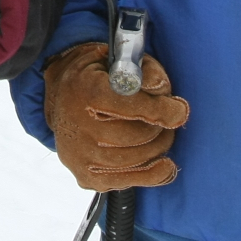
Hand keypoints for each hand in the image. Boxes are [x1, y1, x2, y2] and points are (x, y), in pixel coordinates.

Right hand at [43, 41, 188, 191]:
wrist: (61, 100)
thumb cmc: (96, 77)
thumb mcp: (117, 59)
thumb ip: (143, 70)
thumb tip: (160, 89)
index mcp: (85, 90)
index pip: (130, 104)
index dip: (162, 109)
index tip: (179, 110)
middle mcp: (78, 125)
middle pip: (139, 134)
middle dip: (162, 126)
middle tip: (167, 117)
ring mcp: (81, 155)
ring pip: (139, 158)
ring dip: (159, 146)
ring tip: (159, 132)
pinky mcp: (87, 177)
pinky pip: (132, 181)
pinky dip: (155, 174)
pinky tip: (164, 164)